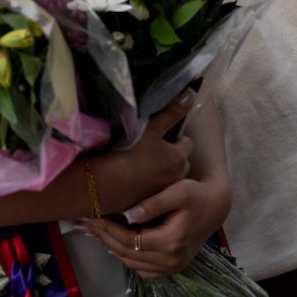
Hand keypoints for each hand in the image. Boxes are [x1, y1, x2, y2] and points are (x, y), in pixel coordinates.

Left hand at [79, 172, 231, 279]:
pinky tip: (113, 241)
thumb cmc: (196, 194)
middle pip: (126, 253)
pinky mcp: (170, 268)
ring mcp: (171, 268)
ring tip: (92, 230)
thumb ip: (154, 203)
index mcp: (171, 242)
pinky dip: (125, 256)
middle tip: (83, 222)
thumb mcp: (179, 191)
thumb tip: (128, 215)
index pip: (129, 240)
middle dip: (102, 237)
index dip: (107, 229)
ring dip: (110, 246)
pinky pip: (141, 268)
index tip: (90, 215)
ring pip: (131, 262)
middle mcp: (171, 261)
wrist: (215, 207)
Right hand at [91, 90, 195, 217]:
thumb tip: (192, 94)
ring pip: (168, 176)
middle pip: (181, 162)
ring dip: (161, 170)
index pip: (187, 143)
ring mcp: (162, 191)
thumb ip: (172, 112)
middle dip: (171, 156)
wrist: (104, 183)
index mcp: (179, 157)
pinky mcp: (148, 201)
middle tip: (150, 148)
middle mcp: (176, 177)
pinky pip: (154, 188)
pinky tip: (134, 176)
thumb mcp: (151, 127)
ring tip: (141, 162)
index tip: (160, 136)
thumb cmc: (128, 151)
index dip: (175, 138)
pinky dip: (149, 182)